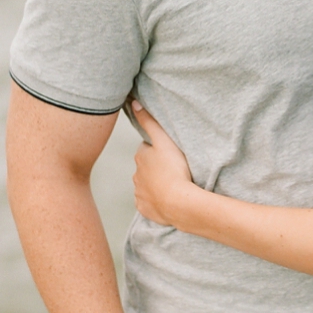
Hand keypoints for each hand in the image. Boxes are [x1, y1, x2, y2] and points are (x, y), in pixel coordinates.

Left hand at [131, 101, 195, 226]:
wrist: (179, 203)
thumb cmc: (174, 170)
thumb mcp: (164, 140)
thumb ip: (149, 122)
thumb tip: (133, 104)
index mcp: (140, 157)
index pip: (147, 150)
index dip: (159, 151)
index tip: (170, 155)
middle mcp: (135, 175)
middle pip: (146, 168)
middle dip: (156, 168)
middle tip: (174, 170)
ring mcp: (140, 193)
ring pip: (147, 185)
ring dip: (156, 184)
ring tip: (173, 185)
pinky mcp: (145, 209)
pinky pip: (149, 202)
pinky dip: (156, 200)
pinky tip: (167, 198)